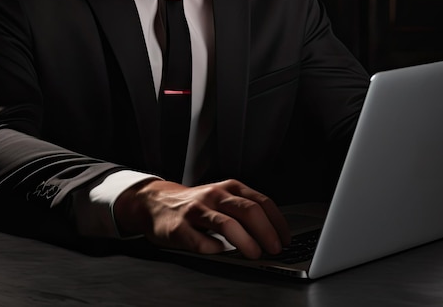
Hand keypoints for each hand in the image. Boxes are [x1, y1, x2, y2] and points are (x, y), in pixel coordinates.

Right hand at [114, 178, 291, 258]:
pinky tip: (220, 252)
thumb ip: (244, 210)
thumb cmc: (196, 205)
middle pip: (247, 211)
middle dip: (266, 232)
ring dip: (245, 242)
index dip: (277, 222)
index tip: (285, 239)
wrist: (157, 202)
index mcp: (229, 188)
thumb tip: (274, 233)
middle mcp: (215, 195)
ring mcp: (197, 210)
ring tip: (254, 254)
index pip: (261, 202)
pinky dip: (214, 249)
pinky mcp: (180, 227)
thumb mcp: (223, 198)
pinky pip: (201, 242)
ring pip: (227, 224)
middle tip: (274, 249)